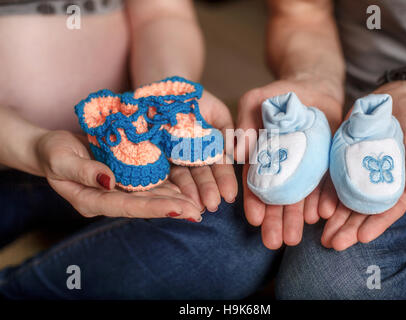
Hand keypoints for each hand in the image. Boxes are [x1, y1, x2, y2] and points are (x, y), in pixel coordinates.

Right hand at [36, 130, 202, 219]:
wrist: (53, 146)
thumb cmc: (52, 152)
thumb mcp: (61, 159)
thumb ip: (83, 172)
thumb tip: (109, 181)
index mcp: (94, 200)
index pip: (128, 206)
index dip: (155, 208)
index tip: (181, 210)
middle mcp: (111, 197)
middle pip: (145, 204)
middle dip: (173, 207)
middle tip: (199, 212)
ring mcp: (120, 187)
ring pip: (151, 194)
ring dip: (175, 198)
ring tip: (200, 201)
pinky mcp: (126, 175)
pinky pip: (149, 181)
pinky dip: (167, 182)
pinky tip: (186, 183)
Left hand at [168, 90, 237, 211]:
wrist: (164, 88)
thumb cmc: (194, 99)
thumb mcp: (218, 113)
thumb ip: (229, 132)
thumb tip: (238, 154)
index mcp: (209, 149)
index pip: (218, 166)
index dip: (225, 180)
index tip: (230, 195)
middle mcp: (192, 158)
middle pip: (201, 176)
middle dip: (208, 191)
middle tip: (213, 205)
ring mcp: (174, 159)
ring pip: (183, 178)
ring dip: (191, 193)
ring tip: (197, 205)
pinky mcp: (155, 158)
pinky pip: (162, 172)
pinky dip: (170, 185)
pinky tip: (177, 197)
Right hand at [237, 77, 342, 248]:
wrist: (315, 87)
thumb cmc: (280, 95)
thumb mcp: (256, 102)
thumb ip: (244, 121)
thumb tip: (237, 153)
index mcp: (262, 158)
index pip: (256, 184)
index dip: (254, 202)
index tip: (255, 220)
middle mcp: (283, 169)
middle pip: (277, 199)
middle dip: (275, 221)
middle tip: (274, 242)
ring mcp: (306, 170)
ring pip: (300, 198)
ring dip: (296, 219)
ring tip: (295, 238)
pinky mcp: (326, 166)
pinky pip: (325, 186)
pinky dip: (322, 200)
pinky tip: (321, 214)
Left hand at [321, 81, 405, 250]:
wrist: (393, 96)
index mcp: (401, 180)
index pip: (390, 208)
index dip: (377, 223)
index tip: (362, 238)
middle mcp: (378, 181)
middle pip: (363, 210)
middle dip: (349, 229)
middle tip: (333, 244)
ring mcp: (359, 172)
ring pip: (346, 201)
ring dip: (335, 220)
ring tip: (322, 237)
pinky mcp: (342, 160)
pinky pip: (333, 182)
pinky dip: (326, 197)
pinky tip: (316, 210)